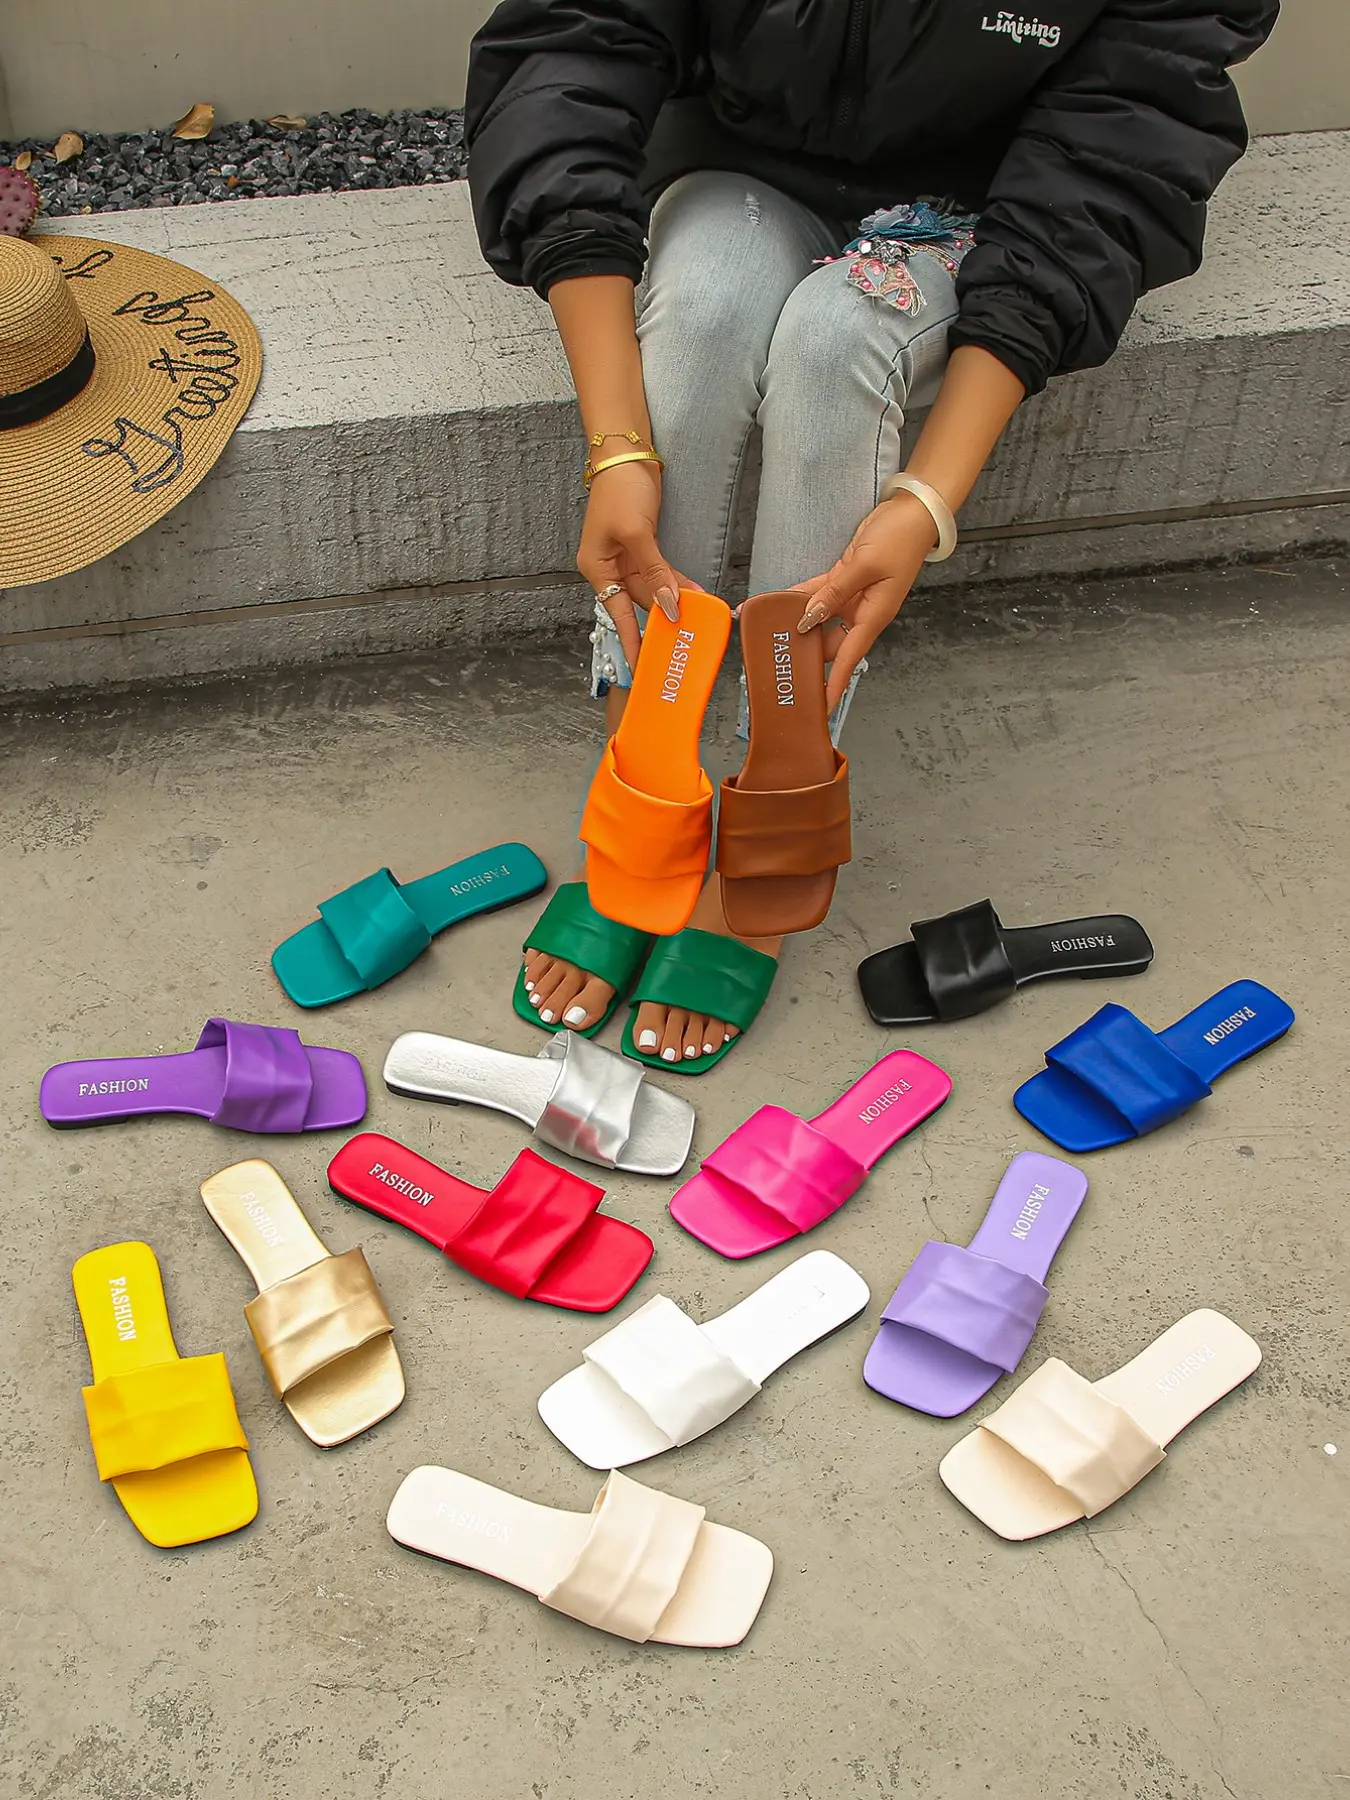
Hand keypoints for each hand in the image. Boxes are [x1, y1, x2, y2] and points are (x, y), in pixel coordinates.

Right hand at [576, 460, 697, 670]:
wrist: (625, 454)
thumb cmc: (619, 489)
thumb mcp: (636, 533)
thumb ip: (654, 571)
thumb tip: (669, 604)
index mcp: (597, 568)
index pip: (617, 614)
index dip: (632, 641)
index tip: (642, 667)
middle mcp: (610, 567)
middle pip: (638, 602)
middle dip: (662, 619)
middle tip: (684, 642)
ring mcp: (626, 557)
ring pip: (653, 588)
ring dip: (674, 600)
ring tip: (699, 618)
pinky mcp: (642, 546)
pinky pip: (660, 573)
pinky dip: (676, 582)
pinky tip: (694, 593)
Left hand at [793, 491, 939, 710]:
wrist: (912, 511)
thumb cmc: (900, 539)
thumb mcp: (865, 566)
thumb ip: (833, 593)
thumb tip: (809, 617)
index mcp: (874, 616)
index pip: (848, 659)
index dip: (833, 684)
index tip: (821, 707)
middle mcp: (863, 612)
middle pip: (829, 643)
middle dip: (808, 656)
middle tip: (780, 668)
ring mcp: (853, 596)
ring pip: (820, 619)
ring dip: (799, 625)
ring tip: (772, 636)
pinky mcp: (845, 579)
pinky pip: (819, 594)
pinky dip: (801, 597)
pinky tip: (780, 603)